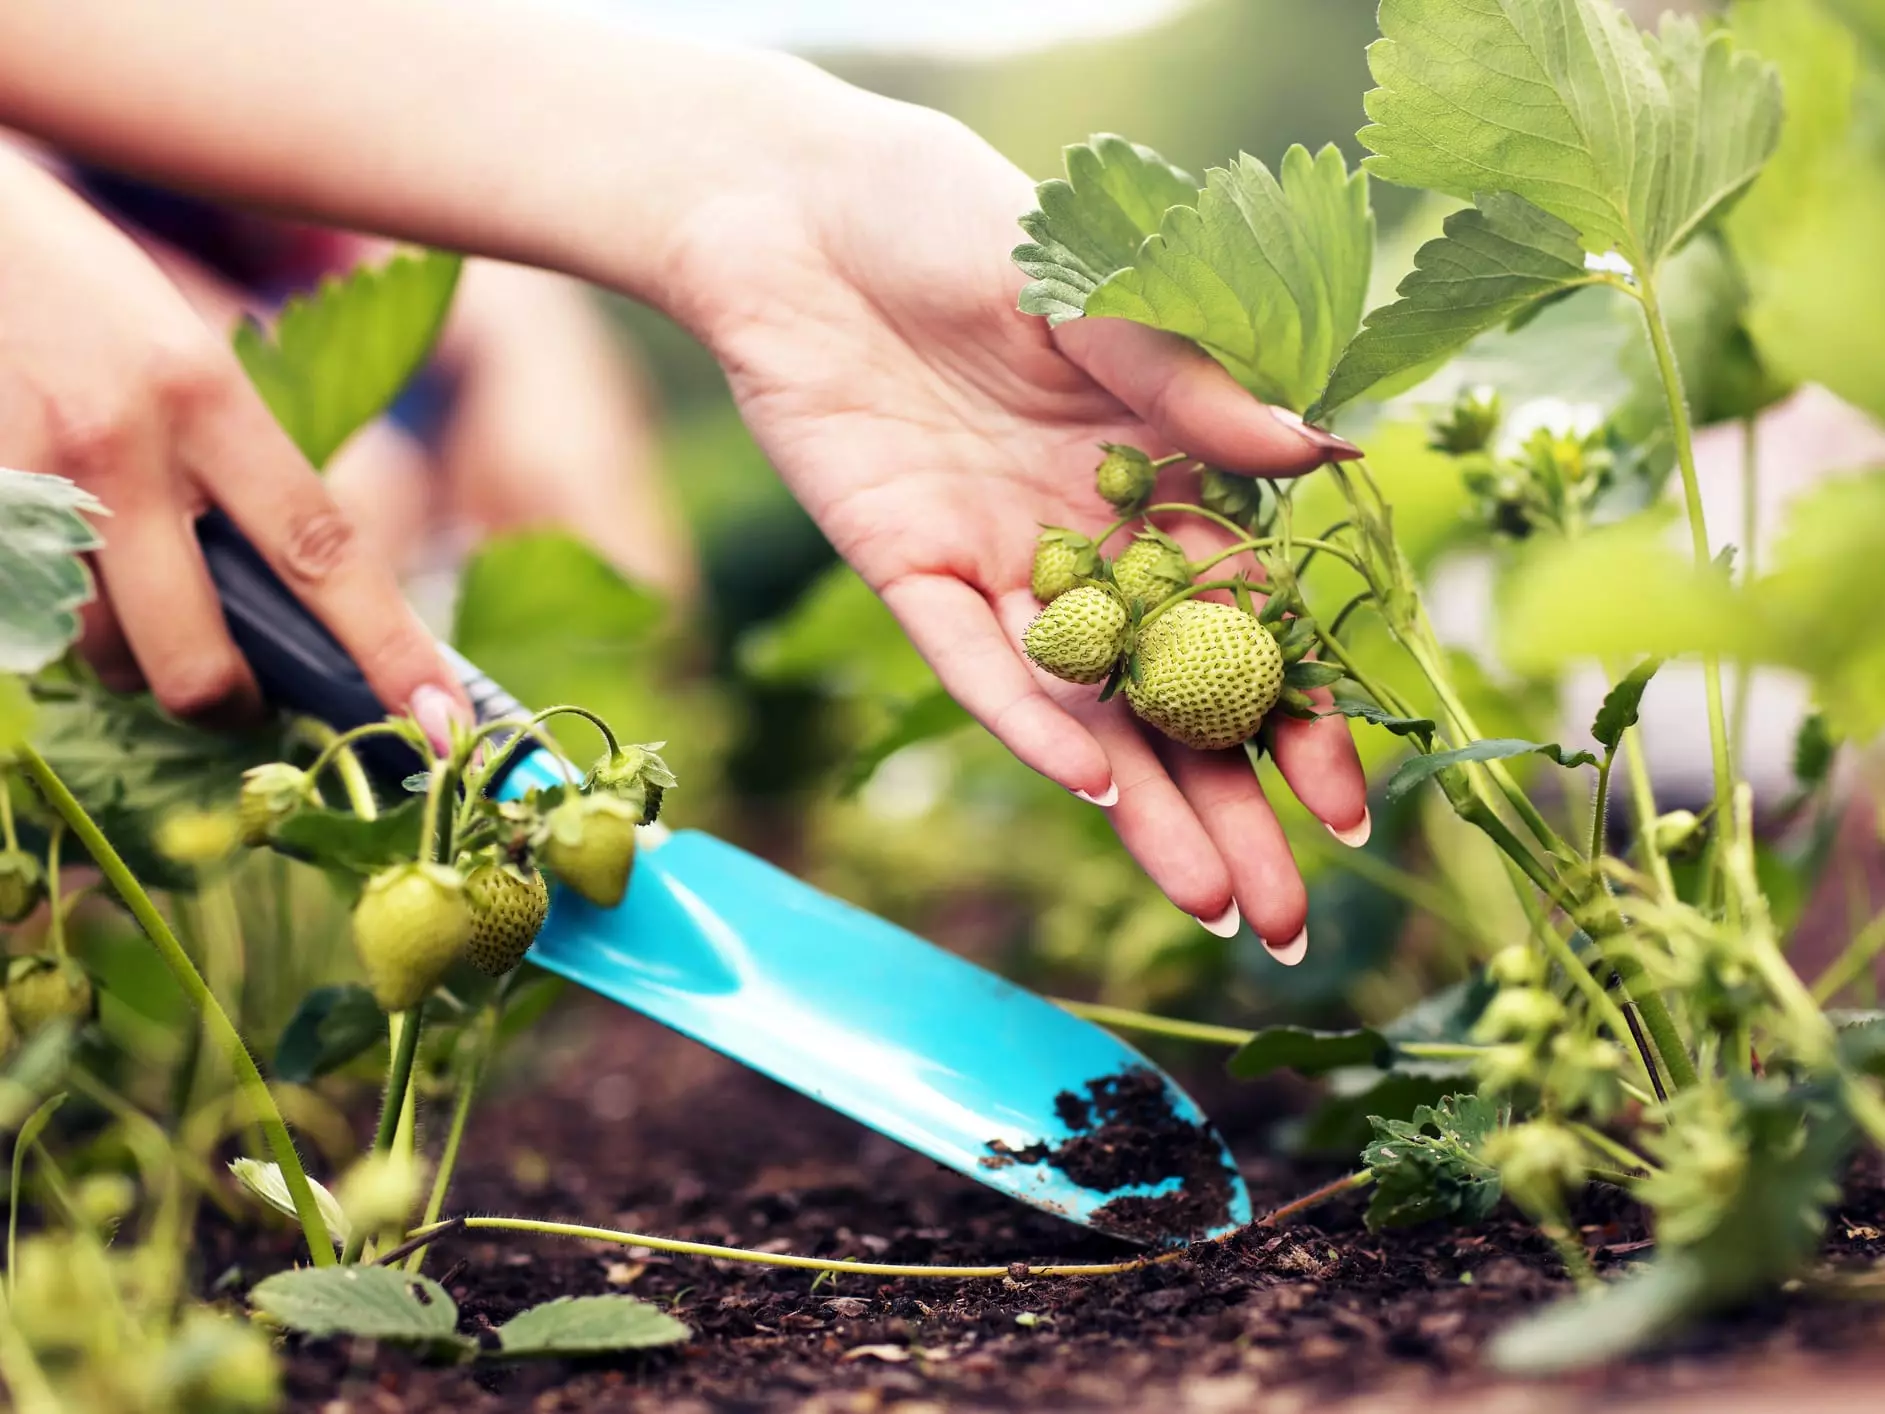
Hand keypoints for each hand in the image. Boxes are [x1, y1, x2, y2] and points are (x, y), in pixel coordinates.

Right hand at [0, 144, 466, 741]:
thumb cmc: (73, 290)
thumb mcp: (182, 360)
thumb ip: (235, 467)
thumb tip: (295, 598)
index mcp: (205, 394)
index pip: (323, 551)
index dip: (389, 648)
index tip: (442, 720)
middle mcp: (121, 444)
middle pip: (196, 654)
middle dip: (227, 701)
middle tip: (236, 693)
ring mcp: (28, 481)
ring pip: (99, 654)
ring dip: (125, 658)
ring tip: (125, 595)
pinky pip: (26, 618)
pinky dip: (55, 617)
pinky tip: (59, 562)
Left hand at [672, 97, 1368, 959]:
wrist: (801, 206)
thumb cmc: (962, 223)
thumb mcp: (1098, 299)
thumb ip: (1195, 386)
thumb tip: (1328, 457)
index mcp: (1157, 478)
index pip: (1248, 623)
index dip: (1296, 714)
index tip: (1352, 801)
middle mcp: (1086, 543)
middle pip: (1171, 700)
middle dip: (1233, 807)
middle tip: (1287, 920)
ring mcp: (999, 563)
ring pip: (1083, 711)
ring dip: (1145, 807)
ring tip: (1211, 907)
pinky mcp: (905, 567)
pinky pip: (972, 661)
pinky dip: (1030, 720)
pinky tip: (1095, 792)